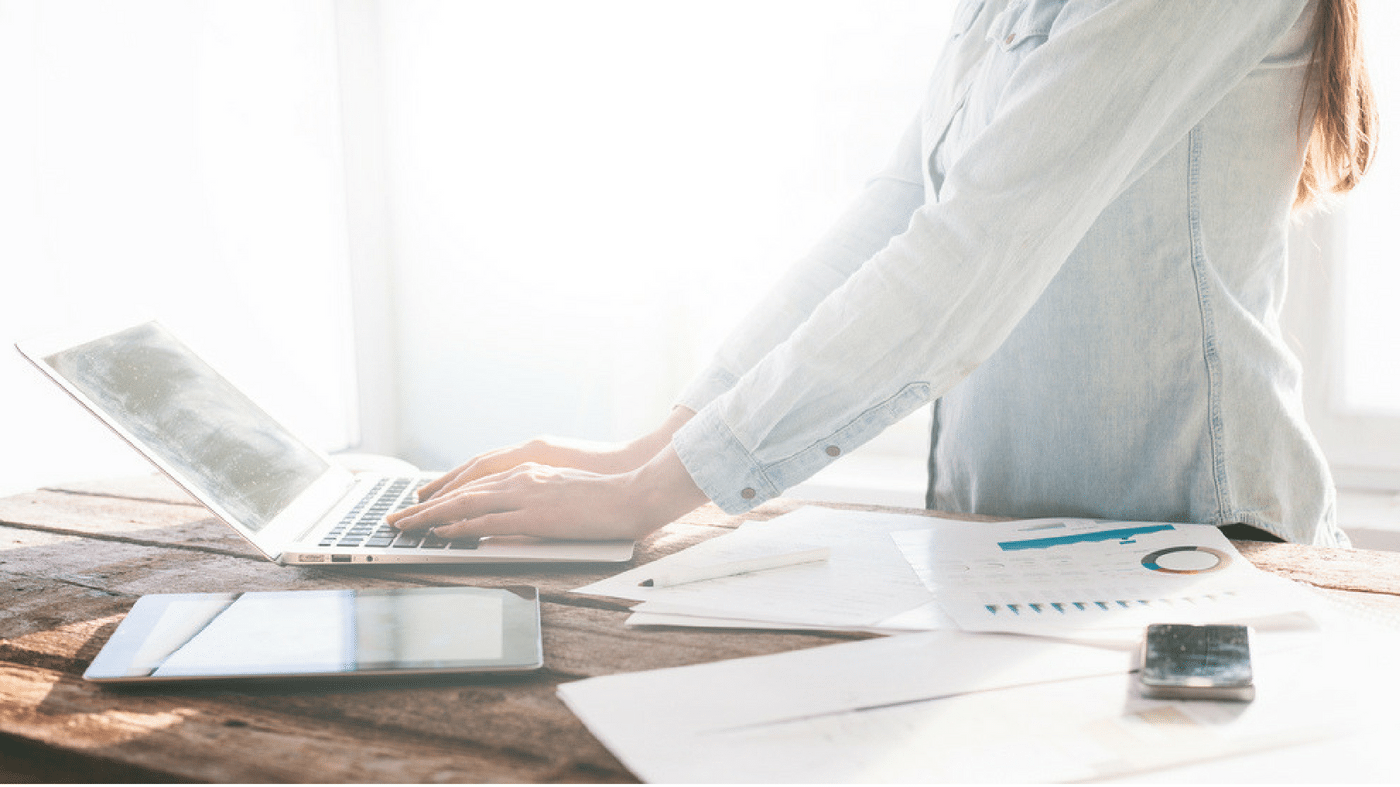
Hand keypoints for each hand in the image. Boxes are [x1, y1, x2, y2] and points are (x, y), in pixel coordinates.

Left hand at [415, 407, 694, 502]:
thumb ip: (533, 504)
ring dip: (430, 516)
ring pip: (466, 503)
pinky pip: (487, 520)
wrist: (634, 495)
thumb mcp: (563, 496)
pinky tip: (439, 532)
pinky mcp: (535, 513)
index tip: (419, 507)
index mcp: (529, 471)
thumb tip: (507, 523)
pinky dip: (458, 526)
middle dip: (425, 505)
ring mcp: (527, 494)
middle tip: (396, 518)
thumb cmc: (606, 499)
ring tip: (404, 526)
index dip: (443, 495)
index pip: (475, 483)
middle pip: (462, 491)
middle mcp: (522, 477)